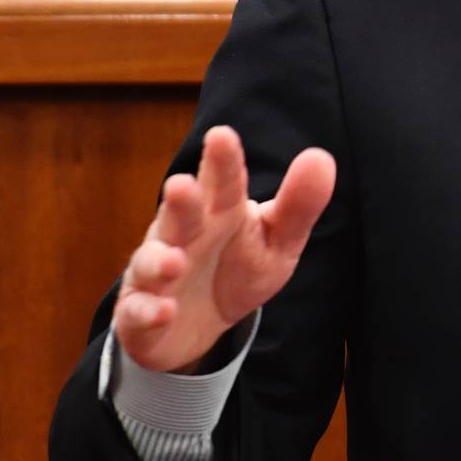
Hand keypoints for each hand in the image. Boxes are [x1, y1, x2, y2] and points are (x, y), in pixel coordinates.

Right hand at [113, 125, 336, 373]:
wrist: (198, 325)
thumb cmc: (237, 268)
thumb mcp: (277, 242)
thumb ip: (298, 206)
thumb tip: (321, 157)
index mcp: (217, 211)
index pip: (222, 182)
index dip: (222, 161)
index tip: (222, 135)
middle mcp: (180, 235)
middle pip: (180, 215)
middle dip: (180, 201)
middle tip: (181, 184)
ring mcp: (155, 273)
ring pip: (149, 262)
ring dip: (158, 261)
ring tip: (175, 263)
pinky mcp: (140, 312)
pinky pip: (138, 312)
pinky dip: (148, 312)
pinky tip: (164, 312)